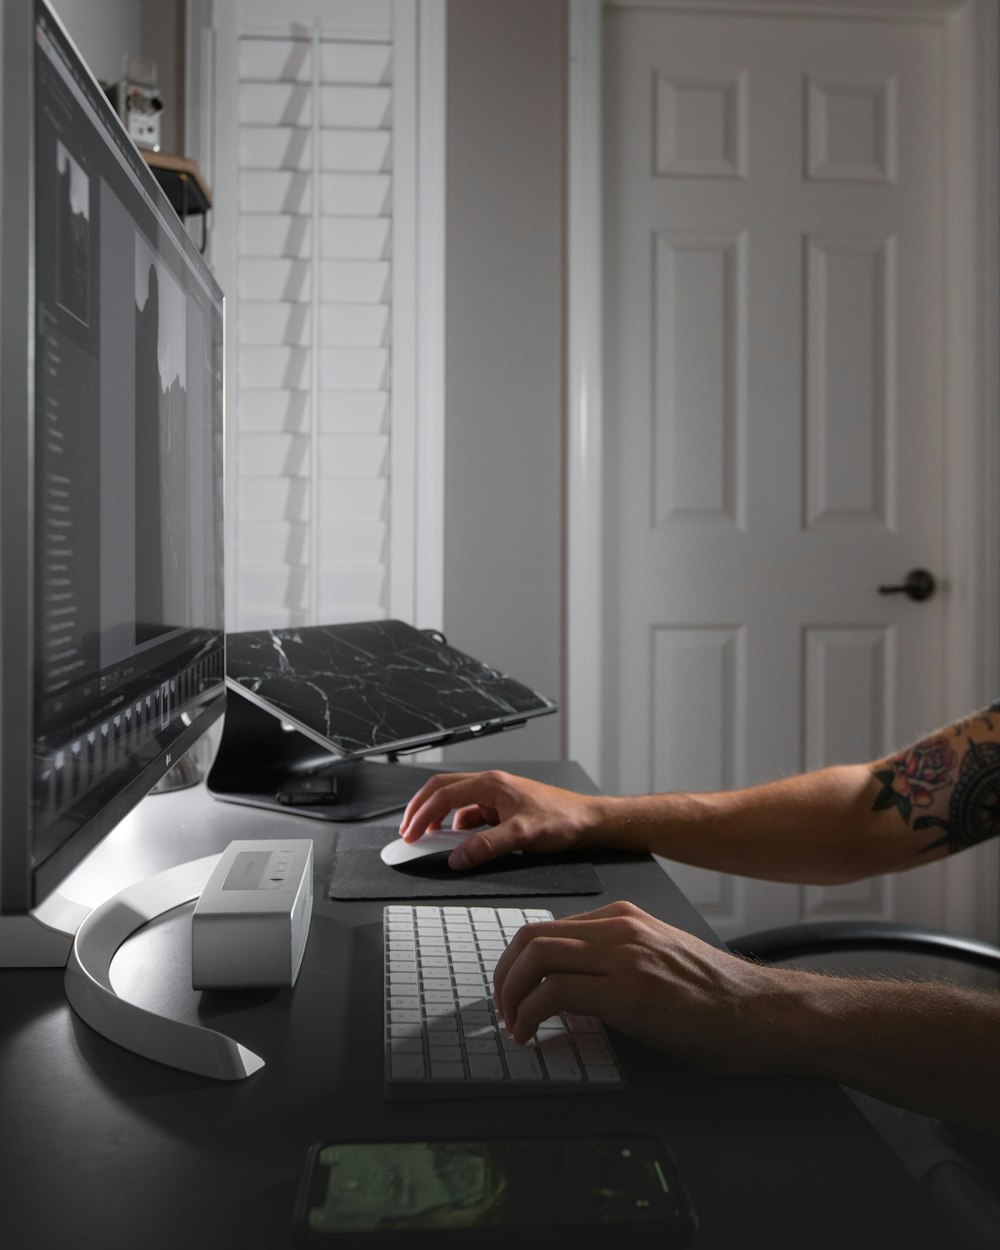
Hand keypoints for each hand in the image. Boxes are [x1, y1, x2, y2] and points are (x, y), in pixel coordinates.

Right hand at [399, 770, 603, 870]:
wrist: (588, 820)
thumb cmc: (562, 819)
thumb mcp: (522, 835)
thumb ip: (486, 846)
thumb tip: (456, 858)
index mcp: (491, 784)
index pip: (444, 794)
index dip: (422, 814)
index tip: (410, 835)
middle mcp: (491, 786)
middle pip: (443, 790)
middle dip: (421, 810)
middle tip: (408, 832)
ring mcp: (496, 797)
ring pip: (456, 804)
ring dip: (439, 819)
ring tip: (429, 839)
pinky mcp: (502, 809)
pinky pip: (471, 816)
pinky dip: (459, 829)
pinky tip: (460, 844)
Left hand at [493, 901, 797, 1076]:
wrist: (761, 1014)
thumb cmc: (716, 997)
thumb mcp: (658, 960)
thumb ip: (615, 960)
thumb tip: (567, 988)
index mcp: (625, 918)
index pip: (547, 927)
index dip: (517, 962)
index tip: (512, 991)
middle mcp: (620, 928)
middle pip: (532, 937)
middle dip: (504, 975)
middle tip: (502, 1009)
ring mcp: (624, 956)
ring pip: (536, 957)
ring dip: (511, 994)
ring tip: (513, 1025)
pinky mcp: (628, 992)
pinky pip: (556, 992)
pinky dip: (531, 1014)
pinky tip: (532, 1035)